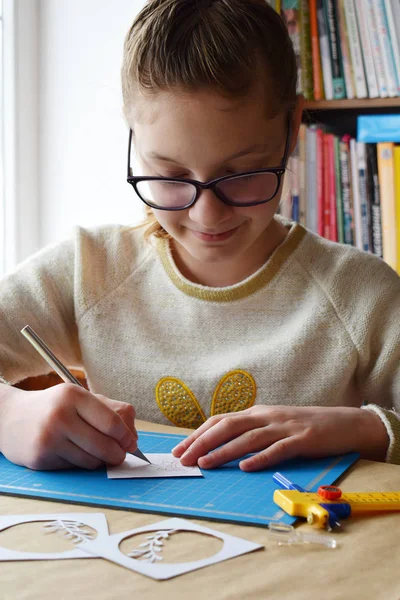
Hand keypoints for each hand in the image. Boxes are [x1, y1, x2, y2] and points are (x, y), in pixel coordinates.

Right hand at [0, 383, 137, 469]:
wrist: (9, 417)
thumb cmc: (53, 408)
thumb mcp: (80, 399)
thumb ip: (111, 410)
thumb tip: (133, 437)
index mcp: (74, 395)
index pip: (112, 422)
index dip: (127, 437)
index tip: (132, 444)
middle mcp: (60, 415)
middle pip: (105, 445)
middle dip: (118, 454)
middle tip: (120, 455)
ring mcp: (49, 438)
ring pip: (91, 461)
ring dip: (99, 461)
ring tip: (94, 452)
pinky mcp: (40, 458)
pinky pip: (73, 468)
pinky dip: (79, 464)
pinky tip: (71, 453)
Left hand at [171, 405, 388, 470]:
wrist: (343, 423)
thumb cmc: (304, 427)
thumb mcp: (273, 424)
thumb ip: (251, 432)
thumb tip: (220, 446)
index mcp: (257, 412)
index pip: (220, 421)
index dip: (198, 435)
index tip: (179, 450)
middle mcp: (266, 416)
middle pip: (228, 426)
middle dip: (202, 443)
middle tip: (184, 459)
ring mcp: (284, 427)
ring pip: (248, 438)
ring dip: (224, 451)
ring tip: (205, 464)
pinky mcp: (302, 439)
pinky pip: (278, 449)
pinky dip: (260, 458)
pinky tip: (245, 468)